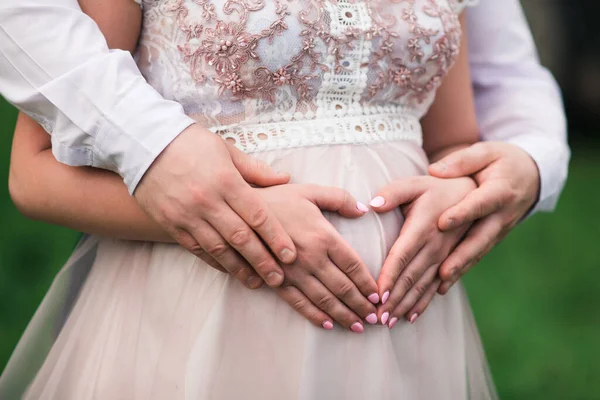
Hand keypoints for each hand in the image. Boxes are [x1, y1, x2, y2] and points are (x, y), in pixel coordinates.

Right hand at [135, 124, 296, 288]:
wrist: (143, 143)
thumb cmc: (190, 143)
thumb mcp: (225, 149)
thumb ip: (255, 170)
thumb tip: (285, 179)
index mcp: (226, 181)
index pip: (257, 215)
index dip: (276, 238)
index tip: (290, 255)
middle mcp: (208, 201)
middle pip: (241, 238)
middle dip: (262, 261)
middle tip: (278, 279)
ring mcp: (188, 215)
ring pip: (218, 249)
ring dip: (240, 268)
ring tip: (256, 282)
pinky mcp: (171, 223)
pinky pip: (197, 249)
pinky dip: (215, 262)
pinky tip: (229, 270)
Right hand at [257, 184, 379, 331]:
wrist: (239, 211)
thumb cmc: (277, 199)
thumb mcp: (310, 191)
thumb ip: (339, 198)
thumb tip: (363, 208)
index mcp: (323, 236)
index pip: (353, 266)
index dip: (368, 284)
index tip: (379, 296)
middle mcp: (312, 257)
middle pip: (343, 287)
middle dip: (362, 305)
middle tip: (377, 319)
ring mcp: (294, 272)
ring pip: (325, 299)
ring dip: (344, 315)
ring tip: (359, 326)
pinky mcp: (277, 281)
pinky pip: (299, 302)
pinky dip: (315, 315)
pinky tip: (328, 324)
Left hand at [370, 176, 475, 327]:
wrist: (474, 193)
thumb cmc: (436, 187)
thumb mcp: (415, 184)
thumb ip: (393, 193)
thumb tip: (371, 204)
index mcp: (423, 226)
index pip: (402, 256)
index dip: (389, 276)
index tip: (376, 296)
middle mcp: (435, 245)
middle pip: (411, 277)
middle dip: (393, 299)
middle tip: (377, 318)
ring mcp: (446, 256)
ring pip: (423, 286)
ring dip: (406, 305)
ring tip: (390, 323)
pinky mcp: (452, 262)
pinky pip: (437, 286)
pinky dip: (424, 302)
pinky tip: (412, 316)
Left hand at [429, 142, 539, 292]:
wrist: (529, 176)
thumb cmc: (501, 161)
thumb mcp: (486, 153)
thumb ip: (462, 161)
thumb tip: (434, 171)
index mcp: (500, 190)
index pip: (480, 203)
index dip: (463, 213)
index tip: (442, 222)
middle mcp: (501, 215)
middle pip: (481, 238)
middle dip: (462, 256)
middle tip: (442, 271)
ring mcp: (498, 231)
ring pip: (478, 252)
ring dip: (459, 269)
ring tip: (440, 284)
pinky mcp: (491, 240)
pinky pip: (475, 257)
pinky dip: (460, 272)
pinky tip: (441, 288)